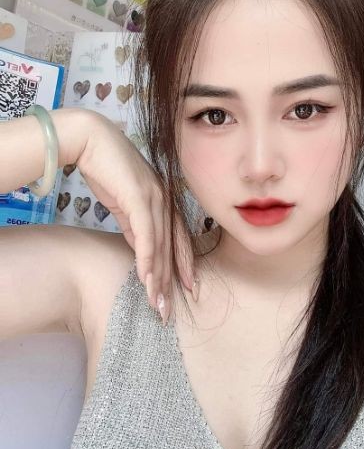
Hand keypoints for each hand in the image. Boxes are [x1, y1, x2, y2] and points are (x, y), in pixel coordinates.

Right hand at [75, 110, 195, 321]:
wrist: (91, 140)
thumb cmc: (107, 168)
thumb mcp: (124, 202)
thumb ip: (135, 224)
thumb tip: (141, 249)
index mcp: (165, 199)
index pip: (179, 237)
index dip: (184, 264)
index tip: (186, 289)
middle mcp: (165, 199)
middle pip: (173, 246)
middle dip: (173, 280)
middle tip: (170, 309)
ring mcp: (154, 197)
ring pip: (161, 244)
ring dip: (159, 276)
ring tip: (156, 302)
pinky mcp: (139, 197)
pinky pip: (146, 234)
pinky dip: (147, 258)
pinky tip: (146, 277)